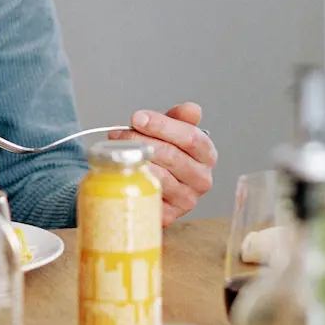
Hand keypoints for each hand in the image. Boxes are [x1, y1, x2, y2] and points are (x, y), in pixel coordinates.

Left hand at [118, 102, 216, 218]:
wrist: (152, 185)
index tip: (137, 118)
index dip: (161, 125)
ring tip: (117, 150)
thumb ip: (180, 118)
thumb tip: (191, 109)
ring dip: (134, 160)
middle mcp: (202, 179)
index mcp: (207, 155)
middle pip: (172, 155)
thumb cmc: (163, 156)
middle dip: (141, 140)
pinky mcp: (169, 215)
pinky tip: (122, 171)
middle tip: (119, 134)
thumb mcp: (172, 132)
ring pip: (159, 176)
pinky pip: (148, 195)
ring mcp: (187, 200)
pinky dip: (133, 181)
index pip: (190, 137)